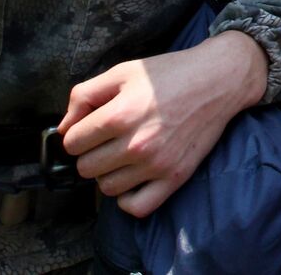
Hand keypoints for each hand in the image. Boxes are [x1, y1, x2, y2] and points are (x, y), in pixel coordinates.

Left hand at [57, 31, 268, 216]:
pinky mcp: (174, 177)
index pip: (72, 142)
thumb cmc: (169, 74)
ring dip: (107, 173)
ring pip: (106, 188)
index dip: (76, 133)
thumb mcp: (122, 72)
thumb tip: (63, 128)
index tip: (88, 127)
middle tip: (105, 140)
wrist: (217, 81)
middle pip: (85, 168)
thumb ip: (84, 96)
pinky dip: (127, 198)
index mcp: (120, 114)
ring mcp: (156, 164)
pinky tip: (131, 177)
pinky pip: (137, 207)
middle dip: (89, 153)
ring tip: (120, 155)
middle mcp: (137, 144)